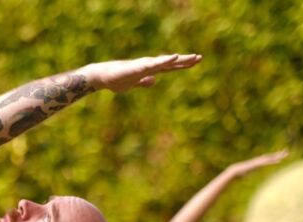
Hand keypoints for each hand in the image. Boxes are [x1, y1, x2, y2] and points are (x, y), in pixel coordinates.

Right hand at [84, 54, 201, 92]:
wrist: (102, 77)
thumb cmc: (115, 80)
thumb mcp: (133, 84)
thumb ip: (143, 82)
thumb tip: (153, 82)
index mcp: (149, 70)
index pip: (170, 67)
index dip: (182, 65)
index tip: (195, 62)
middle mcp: (149, 66)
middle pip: (171, 63)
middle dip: (185, 61)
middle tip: (200, 58)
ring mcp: (144, 65)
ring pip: (165, 62)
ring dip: (178, 59)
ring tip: (191, 57)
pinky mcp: (137, 67)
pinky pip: (154, 64)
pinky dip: (164, 60)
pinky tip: (173, 57)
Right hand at [226, 150, 288, 177]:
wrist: (235, 171)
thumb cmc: (239, 173)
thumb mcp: (246, 173)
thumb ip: (248, 172)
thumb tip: (245, 176)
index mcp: (258, 162)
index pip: (268, 158)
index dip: (275, 155)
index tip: (281, 153)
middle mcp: (259, 160)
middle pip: (271, 156)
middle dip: (279, 153)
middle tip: (287, 150)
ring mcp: (259, 162)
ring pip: (271, 158)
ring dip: (278, 156)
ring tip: (285, 154)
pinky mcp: (258, 165)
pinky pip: (268, 163)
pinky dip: (273, 161)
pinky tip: (279, 161)